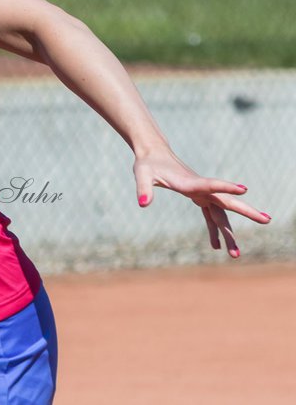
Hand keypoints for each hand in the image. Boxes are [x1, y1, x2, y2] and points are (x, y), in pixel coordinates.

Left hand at [133, 146, 271, 257]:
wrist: (153, 155)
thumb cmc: (147, 163)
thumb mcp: (142, 174)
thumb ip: (143, 189)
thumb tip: (142, 204)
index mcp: (189, 182)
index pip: (211, 184)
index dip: (226, 186)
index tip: (244, 188)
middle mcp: (200, 188)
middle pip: (227, 201)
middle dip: (247, 211)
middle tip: (267, 220)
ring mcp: (202, 193)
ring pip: (221, 214)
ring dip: (228, 233)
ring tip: (235, 255)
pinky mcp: (198, 197)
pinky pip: (210, 216)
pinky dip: (213, 230)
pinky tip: (215, 246)